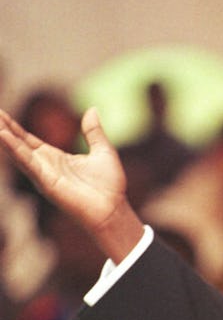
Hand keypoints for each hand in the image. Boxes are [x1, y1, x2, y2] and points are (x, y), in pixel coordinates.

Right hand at [0, 107, 143, 261]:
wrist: (113, 209)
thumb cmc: (110, 186)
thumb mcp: (102, 151)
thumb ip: (93, 131)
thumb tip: (92, 109)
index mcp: (55, 158)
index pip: (28, 140)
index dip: (14, 127)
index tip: (0, 114)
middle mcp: (45, 166)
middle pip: (18, 145)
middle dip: (4, 130)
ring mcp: (44, 175)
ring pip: (18, 153)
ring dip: (5, 138)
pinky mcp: (46, 183)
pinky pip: (28, 163)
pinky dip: (15, 150)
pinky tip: (3, 136)